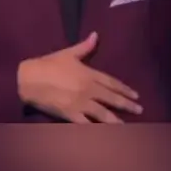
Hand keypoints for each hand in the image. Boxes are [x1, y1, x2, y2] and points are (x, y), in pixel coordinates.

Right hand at [17, 32, 141, 123]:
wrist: (30, 78)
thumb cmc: (49, 64)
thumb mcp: (68, 53)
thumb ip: (85, 46)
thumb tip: (96, 34)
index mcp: (88, 74)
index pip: (111, 82)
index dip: (124, 89)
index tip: (136, 95)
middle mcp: (88, 89)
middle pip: (111, 98)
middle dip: (127, 105)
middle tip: (139, 110)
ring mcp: (80, 103)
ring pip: (103, 114)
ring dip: (116, 120)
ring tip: (127, 127)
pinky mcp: (71, 115)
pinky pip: (87, 125)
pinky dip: (96, 131)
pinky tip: (104, 135)